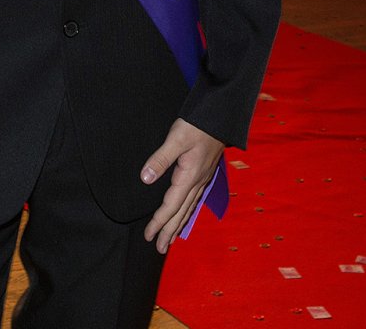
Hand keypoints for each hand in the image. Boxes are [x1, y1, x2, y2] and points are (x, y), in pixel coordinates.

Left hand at [141, 118, 223, 253]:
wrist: (220, 116)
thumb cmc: (197, 125)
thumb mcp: (176, 138)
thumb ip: (160, 159)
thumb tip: (145, 179)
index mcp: (189, 177)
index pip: (171, 206)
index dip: (159, 222)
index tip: (148, 236)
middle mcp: (197, 183)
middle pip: (181, 213)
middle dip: (169, 231)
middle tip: (159, 248)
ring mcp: (202, 179)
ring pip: (189, 208)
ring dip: (178, 225)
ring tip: (171, 239)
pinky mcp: (203, 174)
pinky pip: (194, 200)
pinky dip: (187, 213)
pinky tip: (184, 215)